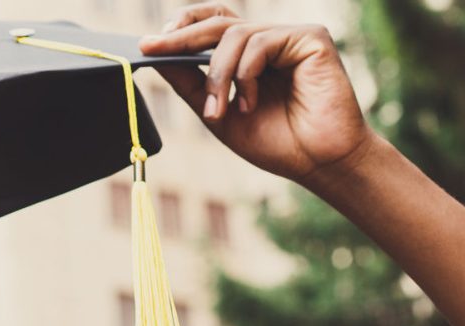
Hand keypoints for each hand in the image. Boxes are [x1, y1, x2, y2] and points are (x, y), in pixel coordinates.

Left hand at [139, 3, 377, 187]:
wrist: (317, 163)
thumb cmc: (274, 141)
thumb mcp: (215, 111)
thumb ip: (189, 82)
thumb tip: (153, 54)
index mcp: (248, 54)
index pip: (211, 22)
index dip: (182, 26)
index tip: (147, 44)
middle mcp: (269, 39)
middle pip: (217, 22)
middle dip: (180, 39)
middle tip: (152, 49)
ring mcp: (291, 36)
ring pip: (234, 34)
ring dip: (218, 74)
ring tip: (220, 110)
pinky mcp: (311, 38)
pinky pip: (261, 42)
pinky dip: (246, 73)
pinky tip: (250, 102)